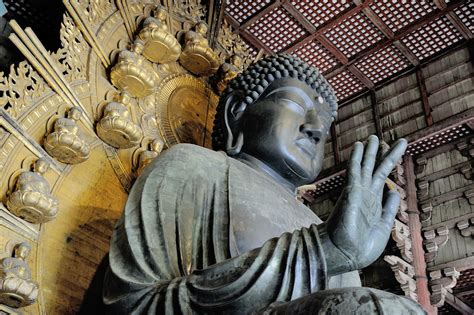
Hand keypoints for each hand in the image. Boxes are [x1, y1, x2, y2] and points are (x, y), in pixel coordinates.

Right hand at [321, 135, 406, 273]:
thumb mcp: (383, 227)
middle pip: (376, 169)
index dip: (389, 165)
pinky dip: (357, 157)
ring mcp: (358, 192)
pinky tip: (359, 145)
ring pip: (366, 166)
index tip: (394, 153)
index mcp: (374, 203)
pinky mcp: (351, 192)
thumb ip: (389, 209)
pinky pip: (354, 171)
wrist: (346, 254)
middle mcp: (365, 195)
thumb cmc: (362, 246)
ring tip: (373, 137)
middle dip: (383, 154)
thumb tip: (394, 193)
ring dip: (370, 151)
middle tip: (390, 139)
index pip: (382, 179)